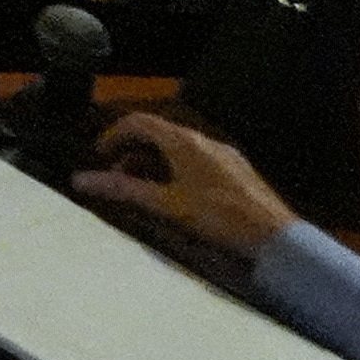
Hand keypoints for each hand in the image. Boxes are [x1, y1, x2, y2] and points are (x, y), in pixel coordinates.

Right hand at [78, 113, 302, 258]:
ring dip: (156, 161)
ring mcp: (224, 154)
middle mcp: (204, 140)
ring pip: (179, 146)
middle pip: (158, 133)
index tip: (100, 155)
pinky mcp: (238, 170)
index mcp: (183, 141)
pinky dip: (178, 168)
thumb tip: (82, 180)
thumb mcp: (166, 205)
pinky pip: (198, 158)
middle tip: (120, 176)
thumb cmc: (220, 217)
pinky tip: (181, 195)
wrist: (277, 237)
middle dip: (133, 151)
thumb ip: (124, 190)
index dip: (113, 135)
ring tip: (148, 188)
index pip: (138, 122)